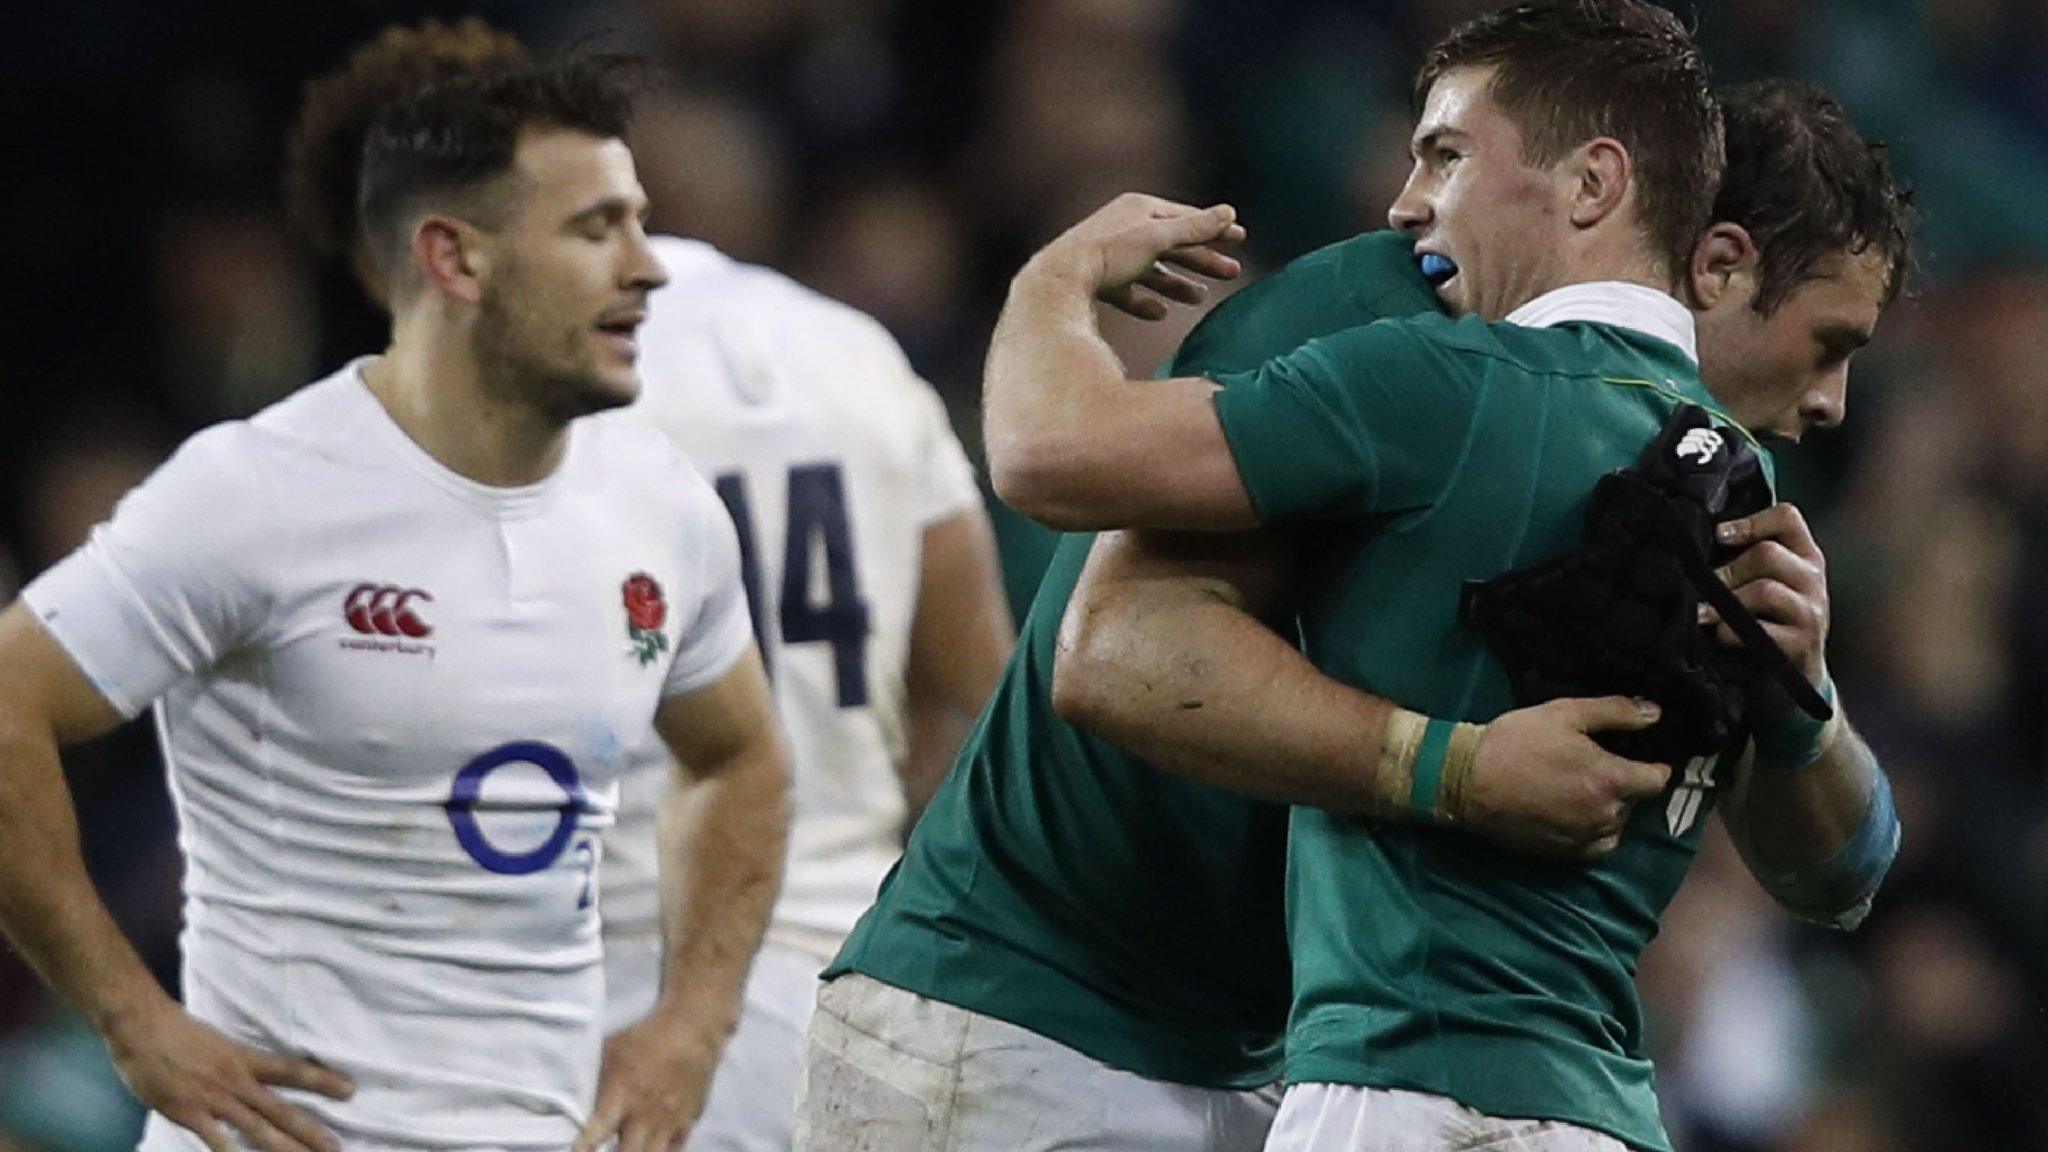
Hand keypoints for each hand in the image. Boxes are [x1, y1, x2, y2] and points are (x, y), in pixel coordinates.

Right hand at [106, 997, 352, 1151]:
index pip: (293, 1070)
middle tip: (337, 1147)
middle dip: (311, 1131)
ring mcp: (215, 1099)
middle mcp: (237, 1080)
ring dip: (285, 1148)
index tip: (350, 1091)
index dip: (323, 1080)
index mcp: (245, 1059)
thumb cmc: (175, 1032)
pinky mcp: (190, 1113)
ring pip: (258, 1129)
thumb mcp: (217, 1042)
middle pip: (282, 1109)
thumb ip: (235, 1061)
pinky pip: (216, 1140)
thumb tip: (252, 1073)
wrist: (140, 1026)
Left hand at [572, 1011, 722, 1151]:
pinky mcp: (686, 1124)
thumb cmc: (646, 1039)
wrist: (690, 1031)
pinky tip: (647, 1148)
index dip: (584, 1147)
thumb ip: (593, 1082)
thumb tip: (576, 1103)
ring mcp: (668, 1122)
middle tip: (606, 1150)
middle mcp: (645, 1114)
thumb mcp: (609, 1052)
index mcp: (621, 1094)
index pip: (597, 1133)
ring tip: (627, 1148)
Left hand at [1022, 193, 1246, 319]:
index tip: (1240, 238)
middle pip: (1172, 244)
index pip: (1185, 217)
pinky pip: (1126, 291)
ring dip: (1177, 284)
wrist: (1058, 280)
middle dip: (1202, 259)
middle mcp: (1123, 228)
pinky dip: (1144, 301)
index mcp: (1138, 209)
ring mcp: (1108, 256)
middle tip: (1233, 273)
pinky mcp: (1096, 281)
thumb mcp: (1157, 237)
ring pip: (1151, 270)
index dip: (1214, 228)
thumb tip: (1229, 212)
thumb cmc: (1108, 252)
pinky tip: (1159, 314)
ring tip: (1200, 298)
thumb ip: (1194, 228)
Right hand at [1462, 696, 1671, 858]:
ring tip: (1585, 790)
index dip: (1656, 767)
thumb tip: (1656, 714)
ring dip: (1609, 808)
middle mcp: (1604, 815)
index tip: (1645, 758)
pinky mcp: (1562, 854)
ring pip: (1615, 825)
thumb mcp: (1565, 713)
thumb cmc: (1517, 741)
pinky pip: (1595, 845)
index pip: (1657, 780)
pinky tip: (1576, 814)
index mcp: (1611, 780)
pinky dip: (1594, 831)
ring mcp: (1583, 838)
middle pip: (1634, 802)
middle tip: (1601, 766)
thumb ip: (1616, 712)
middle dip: (1625, 785)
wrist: (1467, 780)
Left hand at [1703, 503, 1829, 683]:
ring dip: (1724, 603)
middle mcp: (1813, 578)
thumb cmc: (1765, 622)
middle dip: (1726, 571)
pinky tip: (1720, 636)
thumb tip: (1693, 541)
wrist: (1789, 680)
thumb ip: (1743, 558)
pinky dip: (1731, 632)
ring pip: (1765, 590)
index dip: (1751, 521)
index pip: (1787, 517)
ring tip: (1702, 614)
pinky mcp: (1802, 644)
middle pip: (1767, 554)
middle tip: (1701, 587)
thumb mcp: (1762, 582)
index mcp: (1803, 555)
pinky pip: (1761, 630)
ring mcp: (1812, 612)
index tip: (1719, 535)